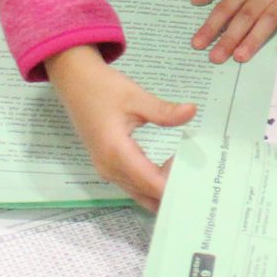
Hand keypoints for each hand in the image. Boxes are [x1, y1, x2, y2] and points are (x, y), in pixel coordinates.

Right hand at [44, 44, 196, 208]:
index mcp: (116, 152)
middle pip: (146, 193)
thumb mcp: (136, 97)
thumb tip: (192, 111)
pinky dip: (151, 184)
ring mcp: (106, 169)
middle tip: (202, 182)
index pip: (150, 183)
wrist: (75, 83)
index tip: (198, 180)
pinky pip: (132, 184)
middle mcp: (109, 168)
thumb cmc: (103, 88)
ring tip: (190, 178)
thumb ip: (164, 111)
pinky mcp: (107, 166)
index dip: (174, 186)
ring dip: (161, 189)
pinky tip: (171, 172)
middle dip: (172, 191)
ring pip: (139, 193)